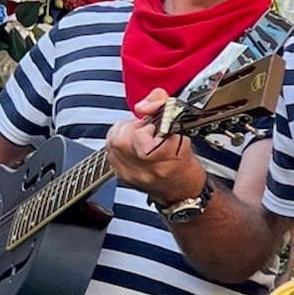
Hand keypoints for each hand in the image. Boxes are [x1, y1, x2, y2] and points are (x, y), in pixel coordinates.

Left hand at [107, 89, 205, 203]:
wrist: (182, 189)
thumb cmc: (183, 160)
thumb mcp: (181, 130)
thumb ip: (162, 105)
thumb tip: (142, 105)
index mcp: (165, 158)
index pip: (142, 136)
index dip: (147, 126)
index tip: (156, 127)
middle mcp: (146, 170)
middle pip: (120, 140)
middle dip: (131, 127)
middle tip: (144, 129)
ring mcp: (132, 175)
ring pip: (112, 144)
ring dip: (123, 133)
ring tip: (138, 136)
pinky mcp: (122, 176)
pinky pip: (110, 152)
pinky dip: (118, 145)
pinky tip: (131, 146)